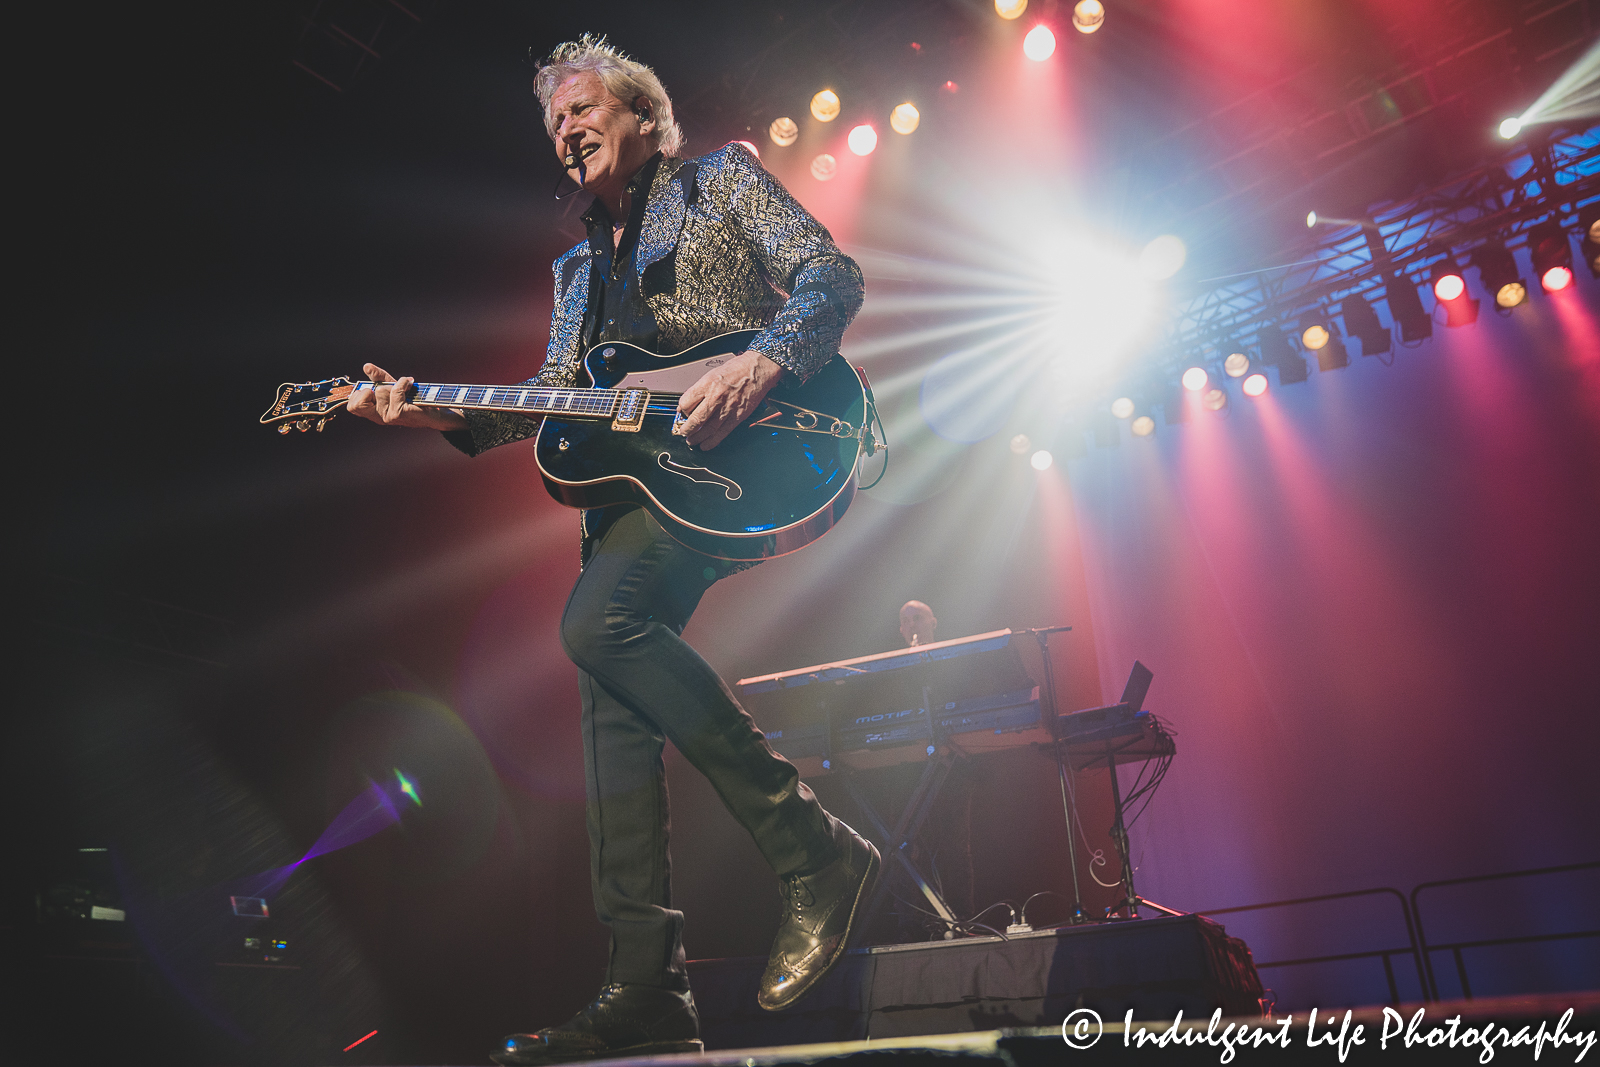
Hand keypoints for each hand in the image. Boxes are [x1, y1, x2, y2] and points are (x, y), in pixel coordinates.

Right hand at [345, 364, 466, 430]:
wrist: (437, 410)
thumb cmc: (414, 399)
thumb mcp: (393, 386)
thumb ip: (378, 377)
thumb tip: (366, 366)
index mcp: (375, 413)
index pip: (352, 407)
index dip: (358, 395)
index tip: (371, 389)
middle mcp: (380, 417)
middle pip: (362, 397)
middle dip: (376, 388)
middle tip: (389, 389)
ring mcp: (389, 417)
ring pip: (380, 390)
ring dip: (395, 385)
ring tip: (406, 390)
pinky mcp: (400, 413)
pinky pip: (395, 390)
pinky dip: (403, 383)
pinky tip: (410, 385)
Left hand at [675, 351, 784, 449]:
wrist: (758, 369)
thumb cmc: (737, 369)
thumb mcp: (713, 373)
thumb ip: (700, 389)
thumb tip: (689, 402)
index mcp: (707, 384)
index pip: (686, 403)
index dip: (682, 411)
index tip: (683, 414)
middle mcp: (716, 397)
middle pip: (695, 419)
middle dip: (686, 429)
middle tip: (684, 432)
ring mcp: (727, 408)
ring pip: (707, 429)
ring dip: (697, 438)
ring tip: (692, 441)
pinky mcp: (738, 416)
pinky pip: (722, 433)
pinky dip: (712, 441)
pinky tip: (706, 445)